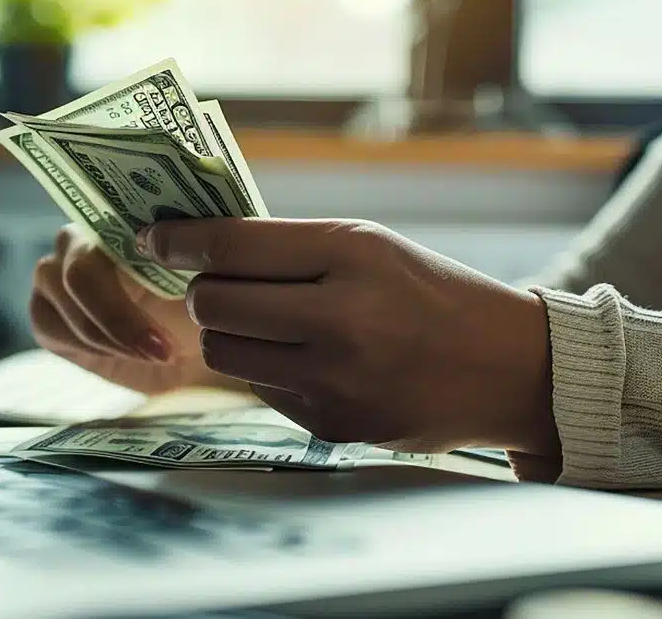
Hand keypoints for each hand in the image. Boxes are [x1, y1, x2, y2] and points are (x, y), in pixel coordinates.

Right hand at [29, 225, 247, 394]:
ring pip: (66, 301)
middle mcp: (81, 238)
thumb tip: (212, 237)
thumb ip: (206, 250)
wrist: (189, 353)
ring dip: (113, 336)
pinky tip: (129, 356)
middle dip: (121, 316)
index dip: (142, 257)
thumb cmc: (204, 309)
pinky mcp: (44, 313)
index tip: (180, 293)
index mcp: (121, 217)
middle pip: (81, 269)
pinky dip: (95, 347)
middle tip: (164, 349)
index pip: (110, 217)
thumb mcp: (216, 279)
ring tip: (158, 355)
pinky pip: (52, 327)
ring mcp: (55, 272)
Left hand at [137, 219, 559, 455]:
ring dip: (230, 334)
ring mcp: (335, 377)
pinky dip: (268, 370)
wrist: (505, 368)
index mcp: (353, 253)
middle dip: (204, 291)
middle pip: (213, 302)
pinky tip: (309, 361)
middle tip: (219, 285)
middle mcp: (341, 316)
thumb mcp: (373, 247)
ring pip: (224, 352)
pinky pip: (260, 389)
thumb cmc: (431, 295)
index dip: (179, 240)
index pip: (233, 244)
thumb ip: (292, 247)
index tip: (156, 238)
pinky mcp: (331, 423)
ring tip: (266, 324)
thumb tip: (197, 249)